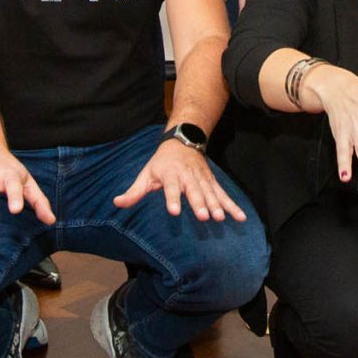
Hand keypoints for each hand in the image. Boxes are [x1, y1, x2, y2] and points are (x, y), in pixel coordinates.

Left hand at [114, 137, 247, 221]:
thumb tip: (117, 203)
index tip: (174, 212)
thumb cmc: (161, 162)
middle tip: (203, 217)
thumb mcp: (146, 173)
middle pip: (194, 190)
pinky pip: (223, 194)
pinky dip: (232, 205)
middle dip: (199, 203)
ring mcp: (202, 179)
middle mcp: (187, 176)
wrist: (183, 140)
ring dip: (216, 205)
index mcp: (170, 174)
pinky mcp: (212, 182)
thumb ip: (134, 192)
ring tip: (220, 218)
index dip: (172, 199)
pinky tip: (240, 217)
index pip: (170, 188)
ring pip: (210, 192)